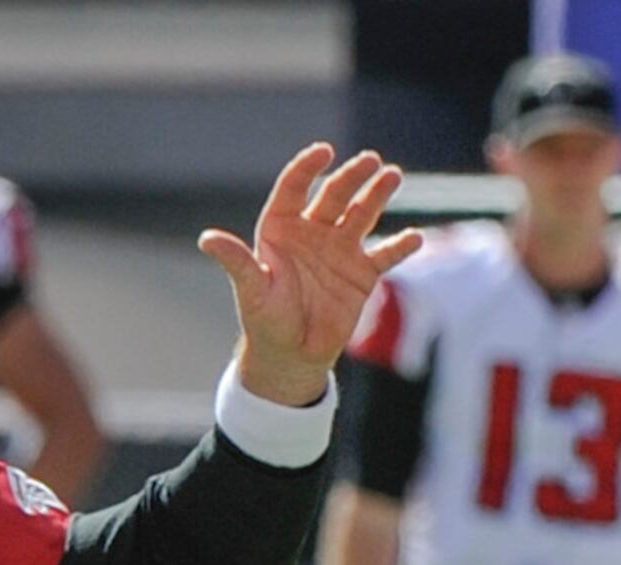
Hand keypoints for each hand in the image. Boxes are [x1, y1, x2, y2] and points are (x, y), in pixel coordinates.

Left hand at [200, 144, 418, 408]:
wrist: (290, 356)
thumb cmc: (264, 320)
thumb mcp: (250, 289)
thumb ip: (235, 261)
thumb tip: (206, 238)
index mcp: (281, 229)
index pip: (294, 188)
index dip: (307, 168)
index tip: (324, 152)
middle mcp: (312, 232)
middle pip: (335, 195)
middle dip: (353, 177)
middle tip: (371, 161)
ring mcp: (340, 250)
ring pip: (362, 214)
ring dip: (378, 195)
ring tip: (392, 176)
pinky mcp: (362, 273)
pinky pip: (386, 255)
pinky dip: (400, 246)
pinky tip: (414, 238)